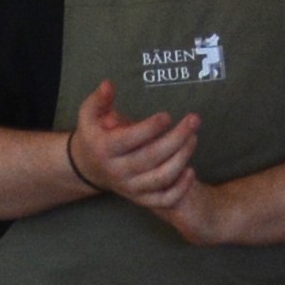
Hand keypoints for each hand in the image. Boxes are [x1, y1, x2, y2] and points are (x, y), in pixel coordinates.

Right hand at [64, 82, 213, 236]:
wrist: (91, 167)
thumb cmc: (97, 134)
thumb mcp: (90, 114)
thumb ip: (100, 99)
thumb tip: (109, 84)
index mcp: (105, 149)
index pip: (129, 139)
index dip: (149, 128)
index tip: (167, 116)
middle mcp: (117, 171)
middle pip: (151, 157)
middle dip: (176, 138)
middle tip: (193, 120)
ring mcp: (131, 187)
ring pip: (161, 178)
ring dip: (182, 159)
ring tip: (193, 138)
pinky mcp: (142, 199)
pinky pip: (164, 199)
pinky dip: (180, 188)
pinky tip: (191, 170)